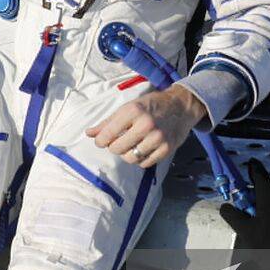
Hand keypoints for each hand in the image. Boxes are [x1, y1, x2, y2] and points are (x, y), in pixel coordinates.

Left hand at [86, 86, 206, 167]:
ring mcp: (157, 138)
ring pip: (130, 158)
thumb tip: (89, 133)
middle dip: (114, 147)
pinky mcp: (166, 148)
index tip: (102, 141)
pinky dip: (140, 159)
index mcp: (132, 111)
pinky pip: (144, 163)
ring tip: (131, 145)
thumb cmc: (151, 106)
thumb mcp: (128, 107)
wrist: (180, 106)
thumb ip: (107, 122)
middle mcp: (145, 124)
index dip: (100, 141)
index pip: (107, 135)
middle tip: (118, 141)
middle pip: (117, 149)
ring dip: (126, 154)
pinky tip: (142, 149)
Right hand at [220, 158, 269, 251]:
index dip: (253, 167)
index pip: (260, 175)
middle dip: (257, 188)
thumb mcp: (245, 231)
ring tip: (253, 213)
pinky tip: (265, 224)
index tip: (250, 162)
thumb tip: (226, 206)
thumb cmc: (269, 245)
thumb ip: (233, 215)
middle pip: (268, 187)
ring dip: (265, 199)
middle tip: (245, 197)